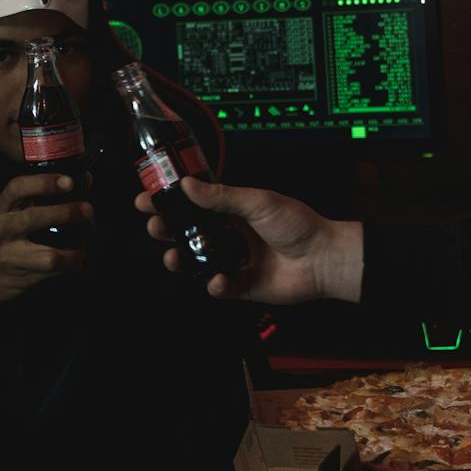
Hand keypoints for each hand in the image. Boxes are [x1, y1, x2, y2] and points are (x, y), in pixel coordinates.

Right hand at [0, 174, 91, 341]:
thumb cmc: (2, 241)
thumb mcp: (13, 214)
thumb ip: (44, 197)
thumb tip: (84, 181)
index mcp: (1, 209)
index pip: (17, 188)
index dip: (43, 182)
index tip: (67, 181)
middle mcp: (2, 230)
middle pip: (33, 218)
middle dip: (64, 213)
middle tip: (86, 209)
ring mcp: (11, 256)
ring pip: (47, 256)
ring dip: (73, 251)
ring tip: (88, 241)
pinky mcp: (22, 277)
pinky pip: (54, 273)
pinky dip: (72, 265)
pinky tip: (80, 258)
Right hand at [135, 178, 363, 303]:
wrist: (323, 258)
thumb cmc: (297, 224)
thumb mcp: (257, 202)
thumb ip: (221, 197)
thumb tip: (187, 184)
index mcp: (232, 210)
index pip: (192, 204)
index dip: (168, 202)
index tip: (146, 199)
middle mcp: (230, 234)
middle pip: (187, 233)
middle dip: (166, 230)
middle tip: (155, 227)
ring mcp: (234, 260)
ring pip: (197, 261)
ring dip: (180, 259)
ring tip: (173, 257)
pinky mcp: (242, 285)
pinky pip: (219, 287)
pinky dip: (215, 285)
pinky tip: (218, 280)